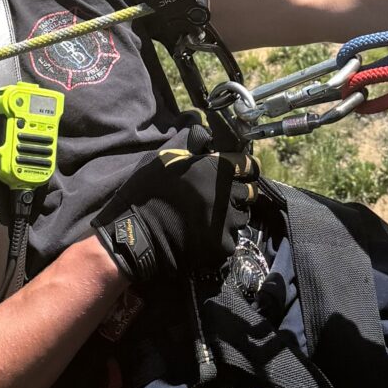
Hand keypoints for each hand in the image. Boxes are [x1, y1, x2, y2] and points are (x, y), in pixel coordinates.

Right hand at [91, 147, 237, 289]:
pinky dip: (221, 239)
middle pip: (249, 192)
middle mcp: (226, 194)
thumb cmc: (147, 194)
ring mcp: (227, 221)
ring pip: (241, 217)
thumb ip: (192, 152)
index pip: (248, 165)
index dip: (245, 168)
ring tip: (211, 221)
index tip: (241, 173)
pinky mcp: (223, 245)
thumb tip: (206, 142)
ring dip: (231, 218)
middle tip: (221, 200)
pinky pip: (231, 240)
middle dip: (238, 194)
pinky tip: (205, 238)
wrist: (138, 235)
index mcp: (215, 169)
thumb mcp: (166, 161)